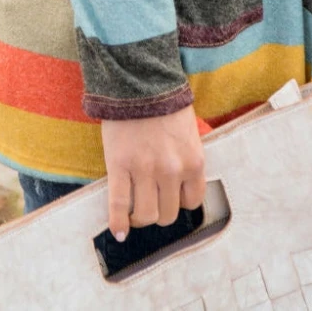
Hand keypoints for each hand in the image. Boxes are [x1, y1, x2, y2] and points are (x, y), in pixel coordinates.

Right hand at [100, 103, 206, 240]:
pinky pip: (119, 205)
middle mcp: (172, 170)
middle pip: (167, 214)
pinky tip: (118, 230)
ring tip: (134, 211)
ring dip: (140, 218)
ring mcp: (145, 170)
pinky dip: (118, 222)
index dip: (179, 202)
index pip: (192, 202)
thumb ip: (187, 159)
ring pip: (145, 215)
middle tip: (151, 201)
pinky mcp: (120, 166)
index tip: (170, 197)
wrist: (138, 81)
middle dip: (159, 211)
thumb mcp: (188, 132)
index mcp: (193, 161)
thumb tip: (181, 187)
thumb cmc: (164, 104)